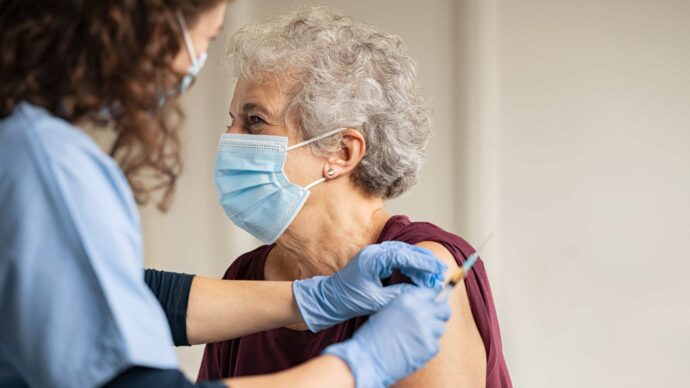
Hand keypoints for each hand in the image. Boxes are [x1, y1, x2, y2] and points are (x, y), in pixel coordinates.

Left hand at [293, 241, 446, 331]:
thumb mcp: (376, 301)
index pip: (404, 255)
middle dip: (424, 261)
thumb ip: (399, 294)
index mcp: (372, 259)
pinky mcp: (375, 260)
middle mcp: (374, 252)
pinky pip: (397, 259)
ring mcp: (374, 254)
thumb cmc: (348, 300)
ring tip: (433, 275)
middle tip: (440, 272)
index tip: (438, 269)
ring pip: (403, 254)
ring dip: (418, 264)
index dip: (423, 262)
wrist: (329, 299)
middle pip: (406, 251)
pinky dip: (409, 266)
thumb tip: (420, 292)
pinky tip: (418, 276)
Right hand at [323, 287, 451, 387]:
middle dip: (440, 314)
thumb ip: (408, 305)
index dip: (431, 300)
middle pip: (444, 309)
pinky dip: (427, 347)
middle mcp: (420, 311)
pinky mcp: (430, 347)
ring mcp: (427, 329)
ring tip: (415, 338)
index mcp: (408, 299)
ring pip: (440, 328)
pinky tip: (413, 348)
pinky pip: (436, 344)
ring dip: (432, 332)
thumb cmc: (373, 335)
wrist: (367, 358)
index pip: (431, 293)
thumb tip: (426, 305)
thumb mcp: (388, 310)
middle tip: (432, 321)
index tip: (431, 306)